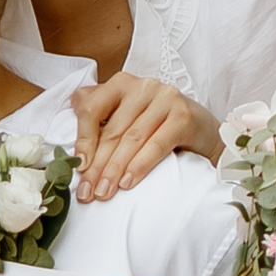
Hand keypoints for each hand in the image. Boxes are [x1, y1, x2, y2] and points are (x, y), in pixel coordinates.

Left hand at [72, 76, 221, 200]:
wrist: (203, 131)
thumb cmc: (158, 124)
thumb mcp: (127, 113)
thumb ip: (100, 107)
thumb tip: (72, 104)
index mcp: (122, 83)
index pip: (92, 110)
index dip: (82, 141)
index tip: (77, 168)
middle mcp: (143, 86)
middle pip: (112, 130)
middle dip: (97, 165)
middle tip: (87, 191)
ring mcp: (165, 99)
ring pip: (132, 139)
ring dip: (115, 170)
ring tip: (105, 192)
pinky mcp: (183, 116)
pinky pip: (156, 144)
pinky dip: (140, 165)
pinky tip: (128, 182)